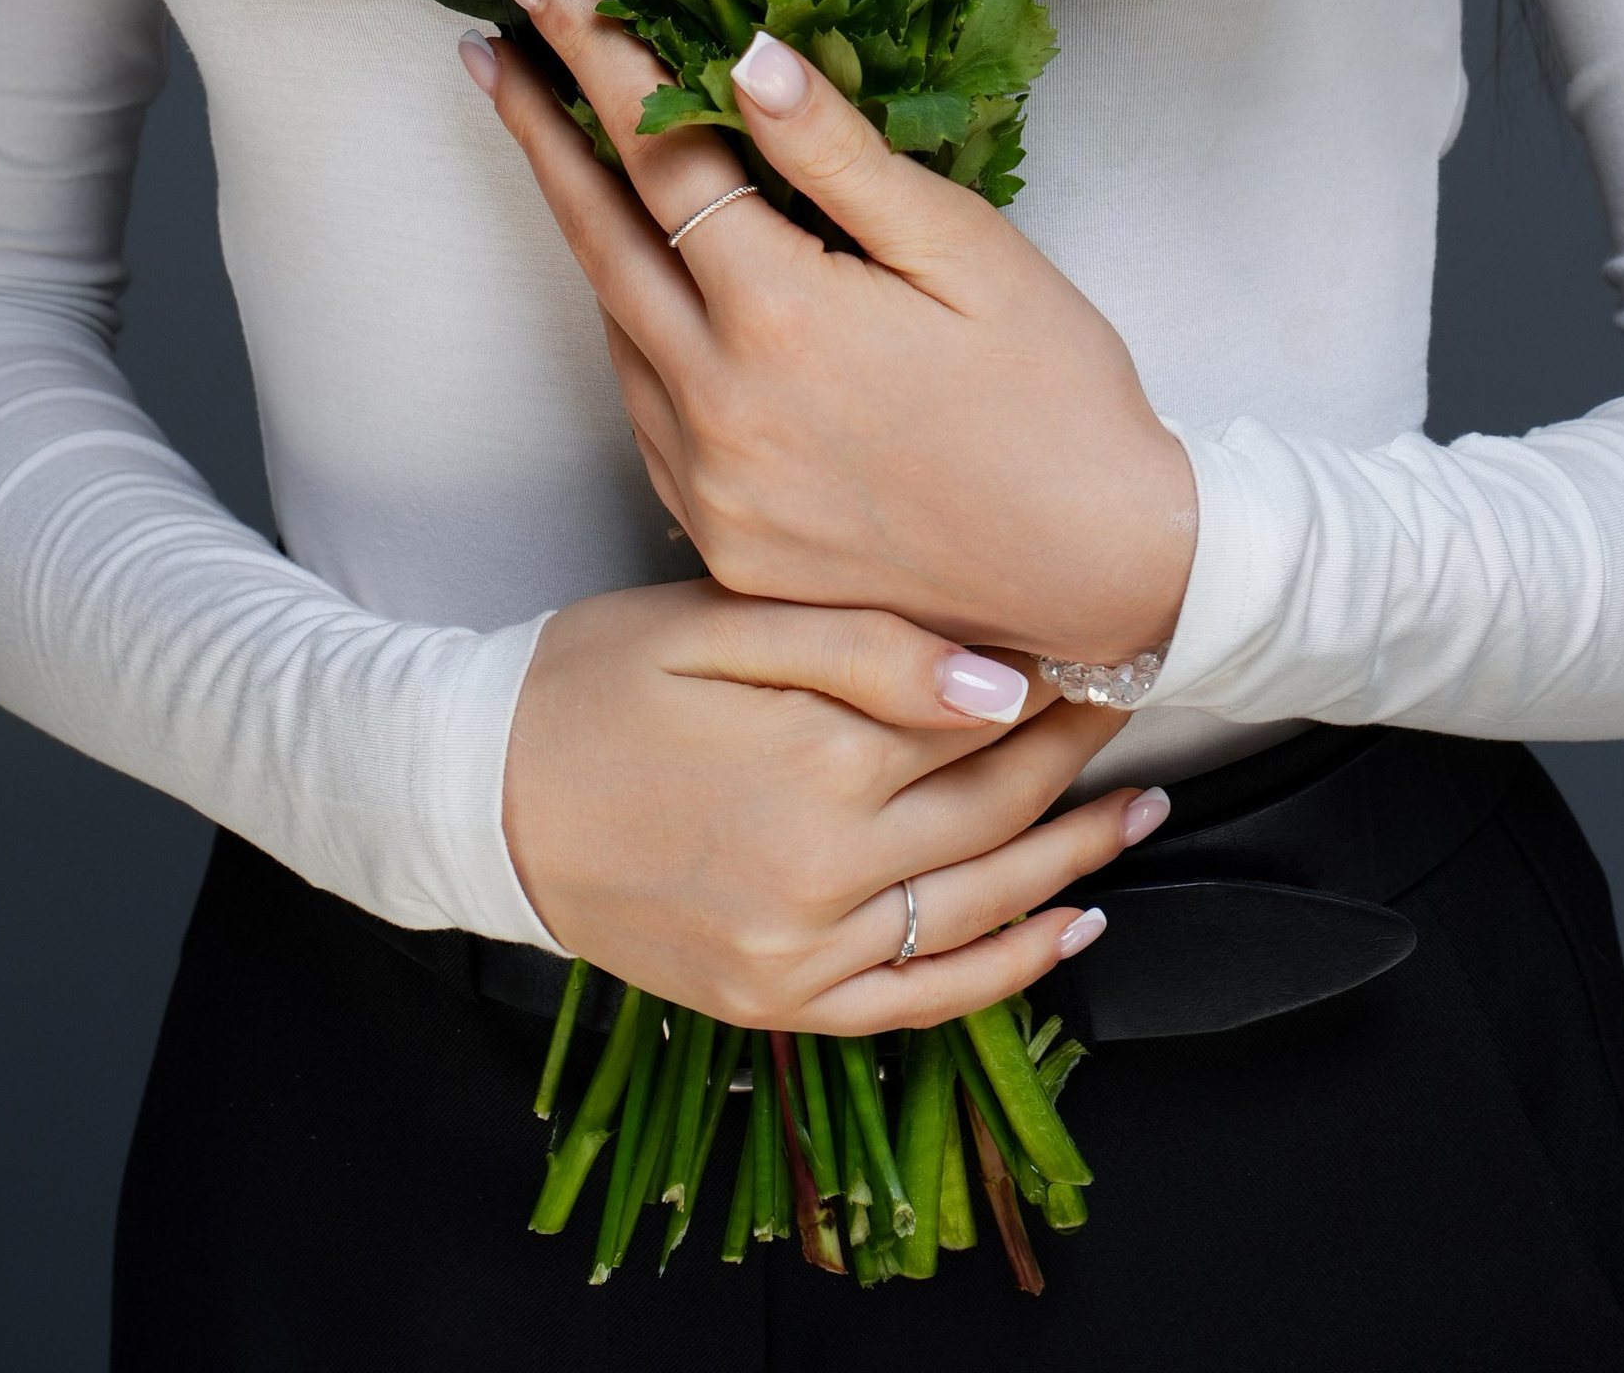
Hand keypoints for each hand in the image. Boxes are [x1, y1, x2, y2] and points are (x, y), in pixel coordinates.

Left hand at [462, 0, 1197, 663]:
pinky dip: (631, 328)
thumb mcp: (966, 248)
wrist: (1100, 576)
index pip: (658, 152)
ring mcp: (707, 485)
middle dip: (535, 129)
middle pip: (596, 235)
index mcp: (782, 318)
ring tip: (554, 141)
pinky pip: (644, 409)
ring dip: (581, 228)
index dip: (592, 54)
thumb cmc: (1056, 393)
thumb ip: (839, 154)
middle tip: (484, 47)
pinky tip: (640, 281)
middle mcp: (718, 407)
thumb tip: (744, 52)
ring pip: (614, 326)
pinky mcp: (717, 541)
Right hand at [500, 580, 1159, 1030]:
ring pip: (982, 908)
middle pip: (996, 810)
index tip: (1105, 643)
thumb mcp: (721, 622)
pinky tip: (1068, 929)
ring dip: (1075, 858)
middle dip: (1079, 758)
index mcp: (820, 758)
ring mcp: (803, 951)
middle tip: (1136, 706)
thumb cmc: (598, 679)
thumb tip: (1000, 685)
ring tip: (1140, 808)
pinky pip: (922, 1000)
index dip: (1056, 682)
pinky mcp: (775, 1000)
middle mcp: (827, 869)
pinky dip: (1009, 972)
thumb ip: (865, 647)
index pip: (984, 720)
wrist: (483, 790)